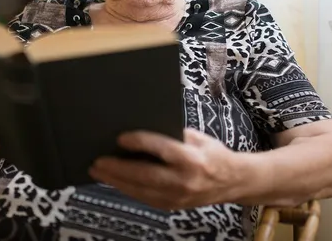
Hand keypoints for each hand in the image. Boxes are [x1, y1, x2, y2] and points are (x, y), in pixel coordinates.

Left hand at [89, 128, 253, 210]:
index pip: (162, 149)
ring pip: (141, 190)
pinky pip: (145, 198)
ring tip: (98, 171)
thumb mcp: (198, 137)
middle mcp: (185, 180)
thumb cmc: (213, 153)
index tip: (121, 138)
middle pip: (146, 175)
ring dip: (117, 182)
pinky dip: (128, 189)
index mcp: (193, 159)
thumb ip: (174, 135)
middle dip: (118, 169)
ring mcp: (178, 197)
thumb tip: (143, 126)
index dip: (140, 143)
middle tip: (98, 161)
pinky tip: (115, 182)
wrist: (233, 182)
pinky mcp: (173, 206)